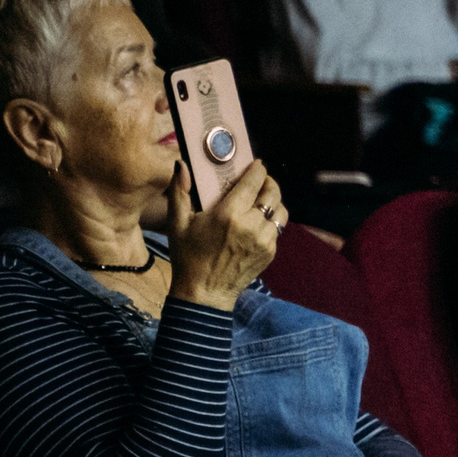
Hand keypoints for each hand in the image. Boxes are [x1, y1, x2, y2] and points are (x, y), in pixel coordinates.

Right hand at [166, 160, 281, 309]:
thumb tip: (181, 164)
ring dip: (273, 201)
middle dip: (269, 182)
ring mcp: (264, 240)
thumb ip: (179, 191)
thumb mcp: (177, 223)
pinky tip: (258, 220)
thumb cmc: (187, 256)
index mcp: (229, 214)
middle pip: (273, 193)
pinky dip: (271, 220)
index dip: (258, 170)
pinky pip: (277, 229)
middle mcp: (251, 225)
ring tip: (262, 198)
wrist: (205, 292)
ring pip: (280, 211)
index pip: (253, 182)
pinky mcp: (270, 252)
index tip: (256, 164)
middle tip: (261, 179)